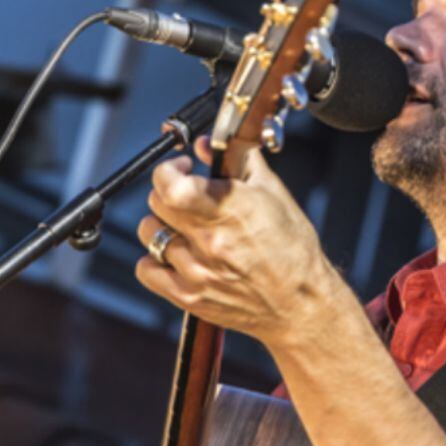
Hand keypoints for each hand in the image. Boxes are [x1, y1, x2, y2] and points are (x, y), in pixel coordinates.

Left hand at [135, 136, 336, 347]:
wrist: (299, 302)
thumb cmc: (292, 248)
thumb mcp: (273, 192)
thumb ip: (239, 160)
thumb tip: (207, 144)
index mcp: (231, 209)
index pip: (170, 184)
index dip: (170, 170)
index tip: (183, 168)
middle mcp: (209, 240)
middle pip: (157, 203)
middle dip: (170, 191)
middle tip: (189, 195)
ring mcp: (196, 270)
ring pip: (150, 233)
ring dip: (163, 223)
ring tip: (185, 227)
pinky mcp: (188, 296)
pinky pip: (146, 269)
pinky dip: (155, 258)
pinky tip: (177, 254)